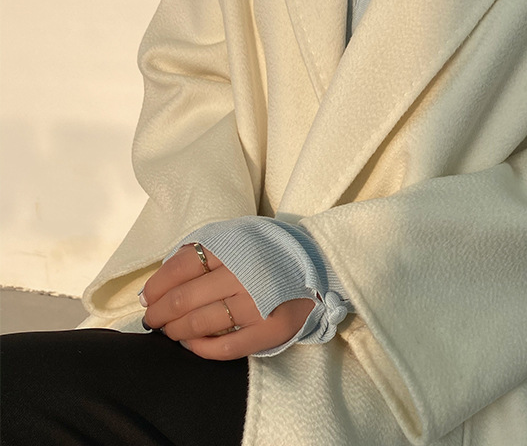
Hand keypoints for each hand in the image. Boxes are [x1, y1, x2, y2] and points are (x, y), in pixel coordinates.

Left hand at [141, 244, 315, 359]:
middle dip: (159, 314)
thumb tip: (164, 275)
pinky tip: (193, 344)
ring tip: (171, 332)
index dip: (156, 286)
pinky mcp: (269, 330)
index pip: (179, 267)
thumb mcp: (240, 236)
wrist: (319, 265)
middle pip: (182, 300)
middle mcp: (242, 274)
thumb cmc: (271, 251)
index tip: (148, 298)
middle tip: (154, 320)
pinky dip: (201, 349)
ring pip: (198, 325)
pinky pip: (224, 348)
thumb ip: (207, 249)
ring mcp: (256, 304)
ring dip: (175, 332)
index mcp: (233, 247)